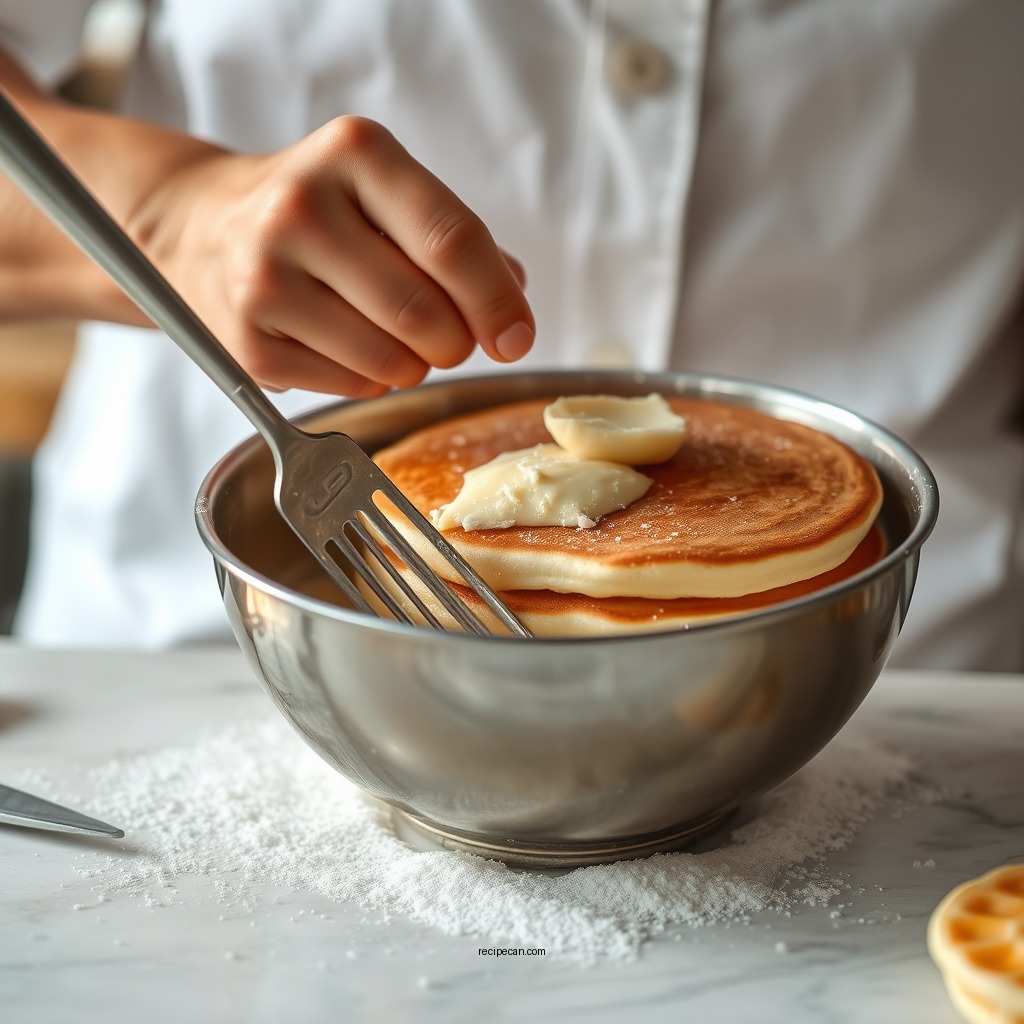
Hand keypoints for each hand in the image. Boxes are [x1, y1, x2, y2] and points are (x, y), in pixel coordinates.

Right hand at [132, 116, 534, 395]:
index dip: (498, 302)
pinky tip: (345, 345)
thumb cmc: (319, 212)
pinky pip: (351, 386)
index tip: (517, 338)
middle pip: (425, 313)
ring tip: (390, 335)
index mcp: (356, 153)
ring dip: (414, 364)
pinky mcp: (247, 340)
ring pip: (392, 360)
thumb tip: (514, 306)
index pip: (453, 241)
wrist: (202, 226)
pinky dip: (370, 378)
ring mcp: (265, 277)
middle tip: (448, 338)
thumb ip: (455, 242)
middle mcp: (302, 207)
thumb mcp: (386, 194)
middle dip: (456, 342)